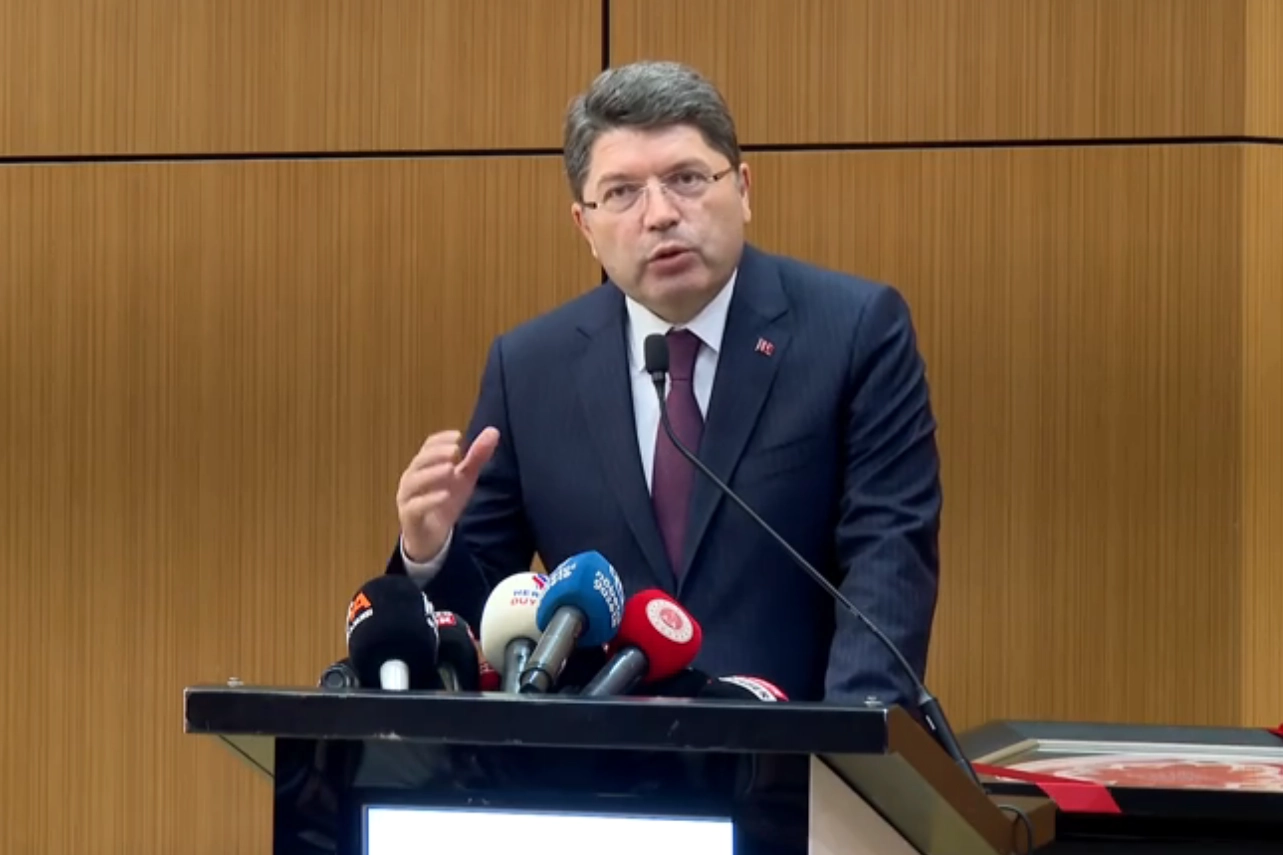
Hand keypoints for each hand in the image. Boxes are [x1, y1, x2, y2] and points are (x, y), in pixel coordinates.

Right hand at [397, 428, 499, 561]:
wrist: (431, 538)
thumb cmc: (444, 503)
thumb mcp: (464, 479)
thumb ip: (476, 457)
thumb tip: (493, 431)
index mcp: (423, 466)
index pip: (427, 447)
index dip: (441, 440)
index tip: (458, 436)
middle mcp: (411, 479)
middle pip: (419, 461)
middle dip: (436, 454)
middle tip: (454, 450)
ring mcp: (407, 498)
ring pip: (414, 482)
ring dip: (432, 474)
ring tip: (450, 469)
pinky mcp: (409, 517)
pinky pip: (416, 507)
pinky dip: (429, 500)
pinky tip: (444, 495)